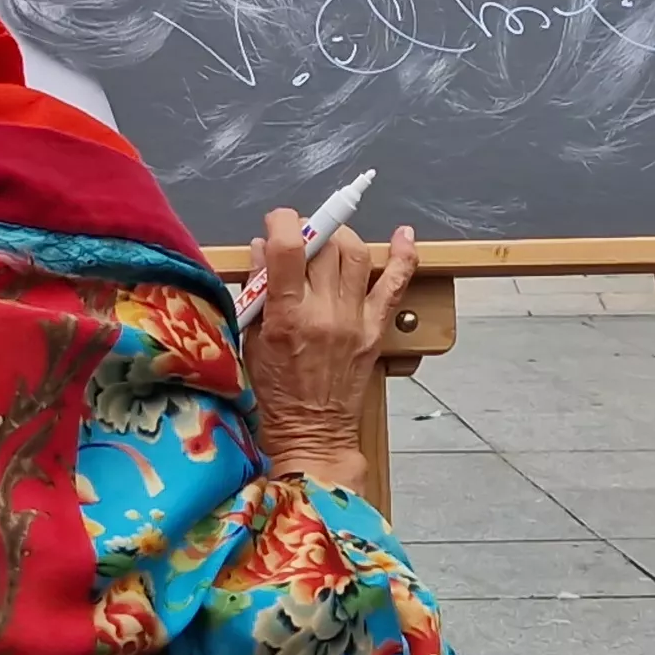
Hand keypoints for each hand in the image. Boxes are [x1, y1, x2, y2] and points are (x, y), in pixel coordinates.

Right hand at [245, 210, 416, 493]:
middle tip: (300, 239)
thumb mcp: (250, 341)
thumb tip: (263, 247)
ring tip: (329, 242)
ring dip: (341, 237)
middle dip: (310, 230)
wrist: (312, 432)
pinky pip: (396, 284)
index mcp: (286, 317)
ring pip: (356, 254)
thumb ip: (257, 291)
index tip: (276, 222)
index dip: (282, 222)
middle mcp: (324, 314)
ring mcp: (354, 320)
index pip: (288, 249)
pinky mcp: (375, 330)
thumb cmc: (274, 392)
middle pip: (325, 245)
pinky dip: (403, 256)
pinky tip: (404, 236)